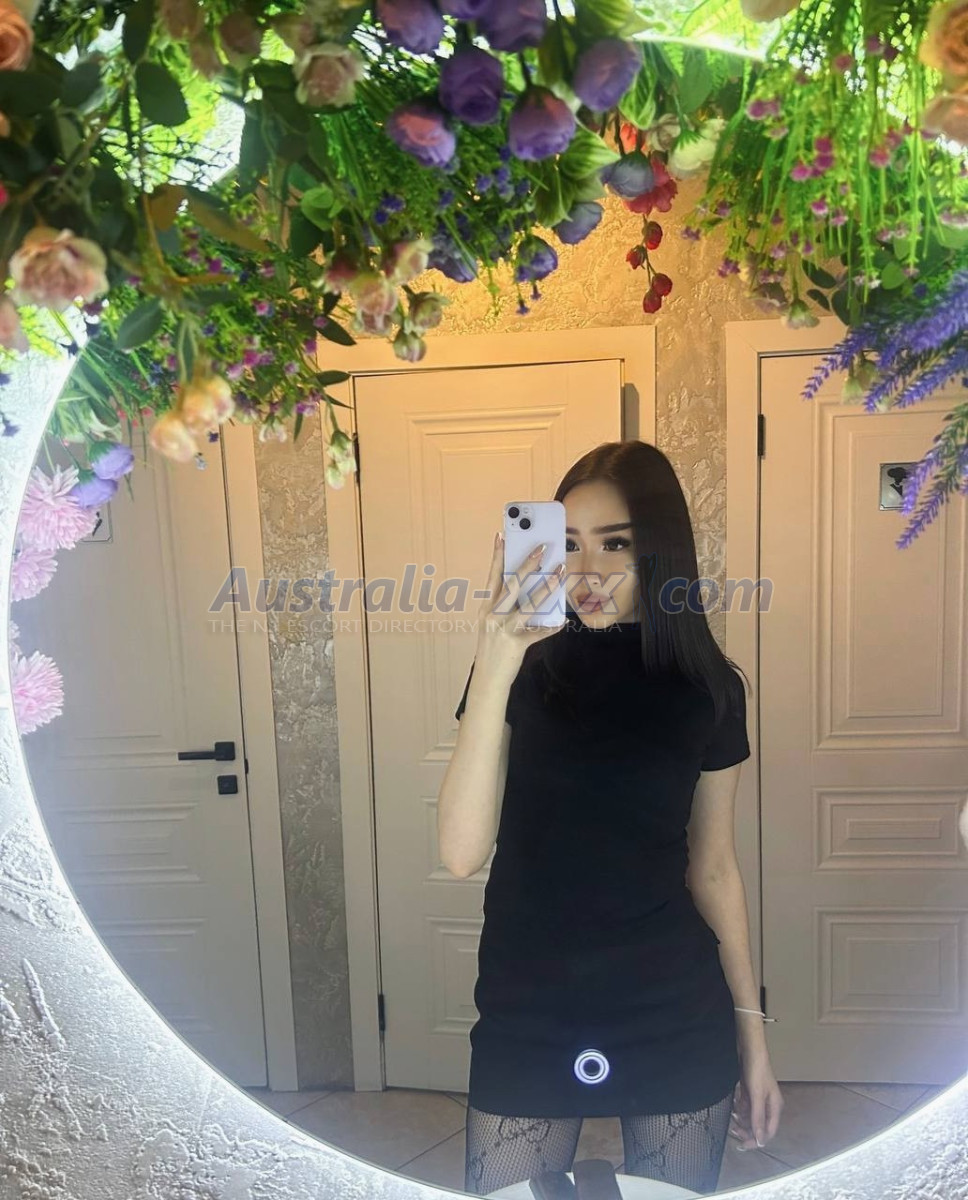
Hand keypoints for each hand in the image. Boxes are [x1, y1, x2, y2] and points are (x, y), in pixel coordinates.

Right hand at [475, 533, 564, 674]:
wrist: (488, 679)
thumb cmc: (493, 648)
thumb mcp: (492, 624)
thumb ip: (506, 607)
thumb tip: (529, 589)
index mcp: (486, 607)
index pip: (492, 576)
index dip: (497, 555)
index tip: (501, 536)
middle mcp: (493, 615)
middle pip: (512, 584)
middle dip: (528, 564)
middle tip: (542, 548)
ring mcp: (504, 629)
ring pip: (528, 604)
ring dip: (546, 587)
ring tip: (560, 573)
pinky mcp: (516, 643)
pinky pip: (538, 632)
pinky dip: (551, 627)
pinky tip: (562, 622)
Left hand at [729, 1050, 783, 1151]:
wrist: (749, 1048)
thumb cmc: (756, 1069)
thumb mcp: (756, 1096)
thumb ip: (758, 1118)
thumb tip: (760, 1141)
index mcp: (775, 1107)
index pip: (767, 1132)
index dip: (756, 1140)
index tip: (742, 1144)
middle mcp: (769, 1105)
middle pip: (759, 1126)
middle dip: (747, 1130)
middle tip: (734, 1131)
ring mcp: (759, 1098)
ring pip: (751, 1117)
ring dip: (741, 1120)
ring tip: (732, 1118)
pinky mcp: (750, 1092)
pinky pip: (745, 1107)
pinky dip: (739, 1110)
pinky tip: (733, 1107)